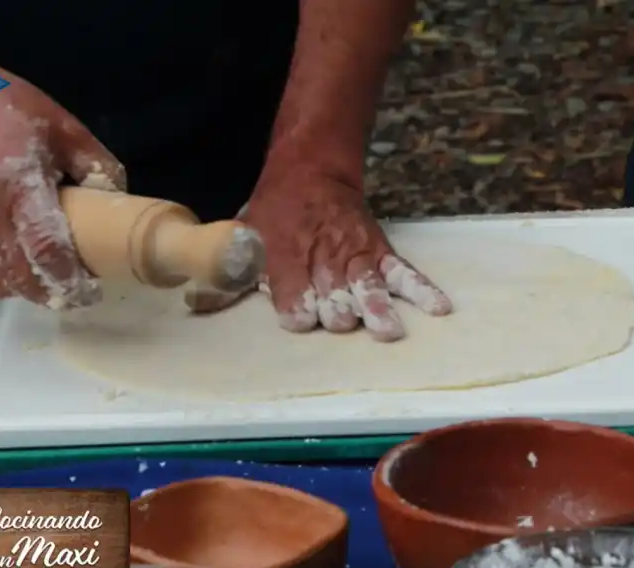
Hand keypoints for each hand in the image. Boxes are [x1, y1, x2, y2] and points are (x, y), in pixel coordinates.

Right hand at [0, 60, 125, 307]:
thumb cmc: (9, 106)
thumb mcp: (63, 128)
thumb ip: (95, 165)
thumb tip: (118, 202)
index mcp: (20, 183)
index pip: (44, 244)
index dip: (65, 275)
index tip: (88, 290)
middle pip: (13, 271)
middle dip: (44, 291)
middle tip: (72, 297)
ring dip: (16, 286)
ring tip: (44, 284)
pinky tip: (11, 271)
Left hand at [187, 168, 452, 341]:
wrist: (309, 171)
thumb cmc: (272, 214)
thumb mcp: (242, 239)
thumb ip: (226, 279)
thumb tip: (196, 307)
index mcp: (286, 259)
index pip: (293, 290)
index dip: (297, 306)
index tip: (301, 319)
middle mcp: (322, 261)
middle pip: (333, 292)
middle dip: (337, 309)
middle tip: (341, 319)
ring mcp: (354, 257)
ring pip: (367, 285)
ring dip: (375, 307)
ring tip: (388, 330)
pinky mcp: (379, 253)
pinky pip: (403, 273)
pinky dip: (421, 289)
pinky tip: (438, 308)